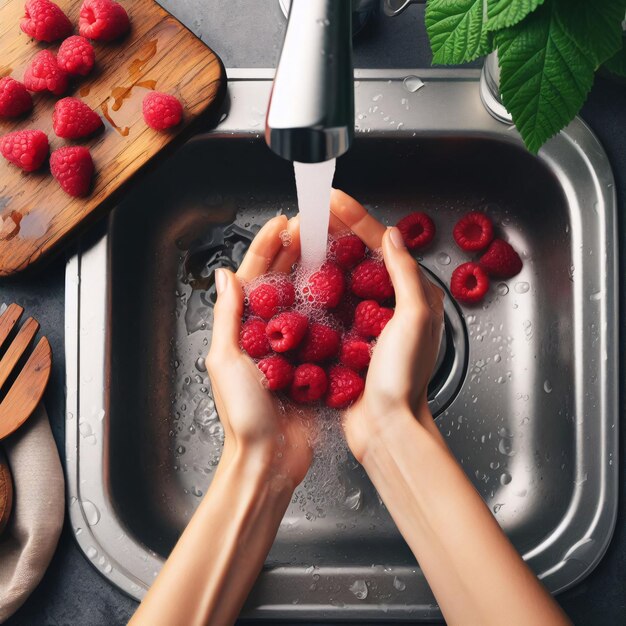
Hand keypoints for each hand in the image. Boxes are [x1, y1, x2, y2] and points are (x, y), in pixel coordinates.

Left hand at [206, 215, 311, 489]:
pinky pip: (322, 329)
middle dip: (293, 252)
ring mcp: (291, 349)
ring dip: (313, 274)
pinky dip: (330, 307)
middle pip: (280, 283)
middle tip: (311, 228)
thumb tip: (225, 275)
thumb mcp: (227, 360)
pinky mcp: (313, 364)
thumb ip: (228, 316)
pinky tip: (343, 291)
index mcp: (242, 331)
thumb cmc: (244, 416)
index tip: (283, 223)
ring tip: (328, 249)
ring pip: (303, 301)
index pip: (252, 277)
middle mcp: (266, 336)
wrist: (272, 458)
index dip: (266, 247)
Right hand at [329, 190, 444, 460]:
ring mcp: (369, 323)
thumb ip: (406, 275)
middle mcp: (393, 306)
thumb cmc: (403, 380)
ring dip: (326, 253)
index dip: (357, 218)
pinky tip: (302, 276)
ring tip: (305, 235)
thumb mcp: (414, 320)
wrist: (386, 428)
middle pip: (362, 256)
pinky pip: (333, 304)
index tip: (333, 201)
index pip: (384, 245)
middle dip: (338, 230)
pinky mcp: (349, 339)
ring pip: (345, 277)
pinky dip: (318, 286)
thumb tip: (393, 236)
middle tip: (314, 212)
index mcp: (415, 297)